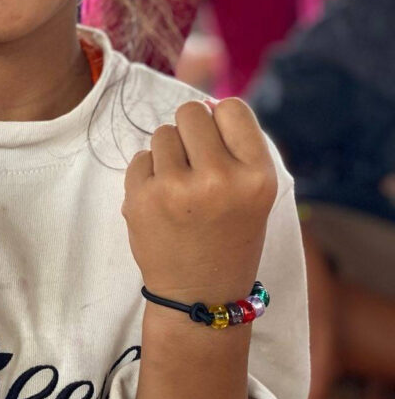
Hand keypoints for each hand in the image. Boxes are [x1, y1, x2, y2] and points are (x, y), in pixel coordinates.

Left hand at [121, 98, 278, 302]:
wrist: (201, 296)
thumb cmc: (230, 238)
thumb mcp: (254, 194)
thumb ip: (235, 148)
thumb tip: (205, 102)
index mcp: (258, 176)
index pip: (232, 108)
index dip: (221, 121)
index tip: (219, 145)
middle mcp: (220, 179)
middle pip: (191, 112)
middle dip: (191, 132)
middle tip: (195, 165)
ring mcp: (177, 188)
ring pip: (163, 133)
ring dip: (169, 154)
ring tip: (181, 188)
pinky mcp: (142, 198)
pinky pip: (140, 158)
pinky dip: (148, 174)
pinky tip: (162, 203)